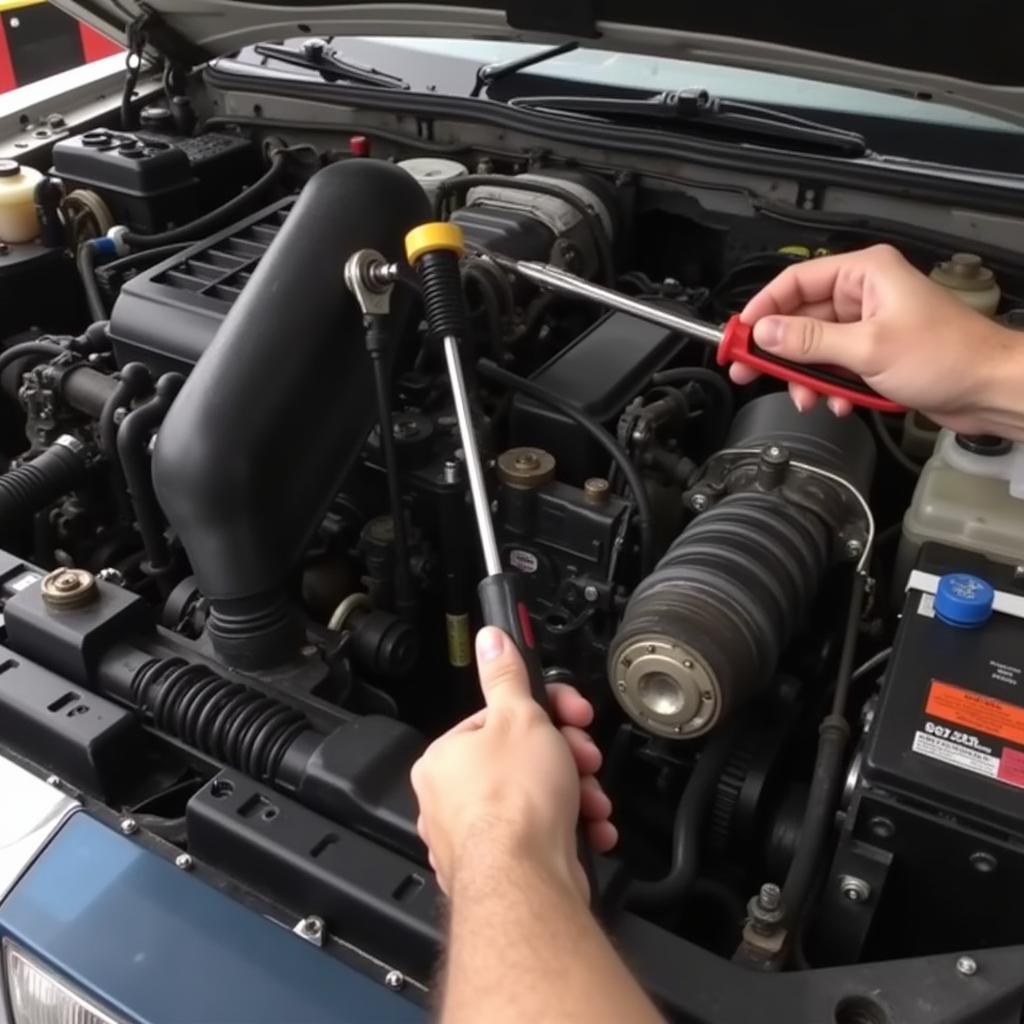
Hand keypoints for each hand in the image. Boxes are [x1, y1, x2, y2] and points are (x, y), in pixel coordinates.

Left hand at [411, 627, 615, 900]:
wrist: (526, 882)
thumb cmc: (513, 804)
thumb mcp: (520, 718)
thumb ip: (506, 677)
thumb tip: (491, 641)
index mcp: (445, 759)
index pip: (498, 719)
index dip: (544, 714)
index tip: (571, 714)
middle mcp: (450, 800)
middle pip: (521, 760)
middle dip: (564, 758)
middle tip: (583, 758)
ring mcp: (474, 839)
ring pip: (536, 800)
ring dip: (575, 794)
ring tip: (590, 799)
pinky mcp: (503, 870)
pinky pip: (541, 838)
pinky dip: (571, 830)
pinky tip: (589, 829)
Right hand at [732, 244, 1017, 430]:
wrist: (990, 389)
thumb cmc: (949, 356)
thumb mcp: (867, 348)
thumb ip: (809, 340)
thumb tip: (766, 332)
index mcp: (865, 274)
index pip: (796, 281)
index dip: (763, 309)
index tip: (739, 335)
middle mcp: (865, 295)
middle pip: (800, 317)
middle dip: (779, 350)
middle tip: (749, 370)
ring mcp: (870, 326)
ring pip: (815, 348)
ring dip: (807, 377)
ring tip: (808, 397)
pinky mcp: (876, 354)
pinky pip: (835, 367)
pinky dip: (830, 387)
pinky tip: (838, 403)